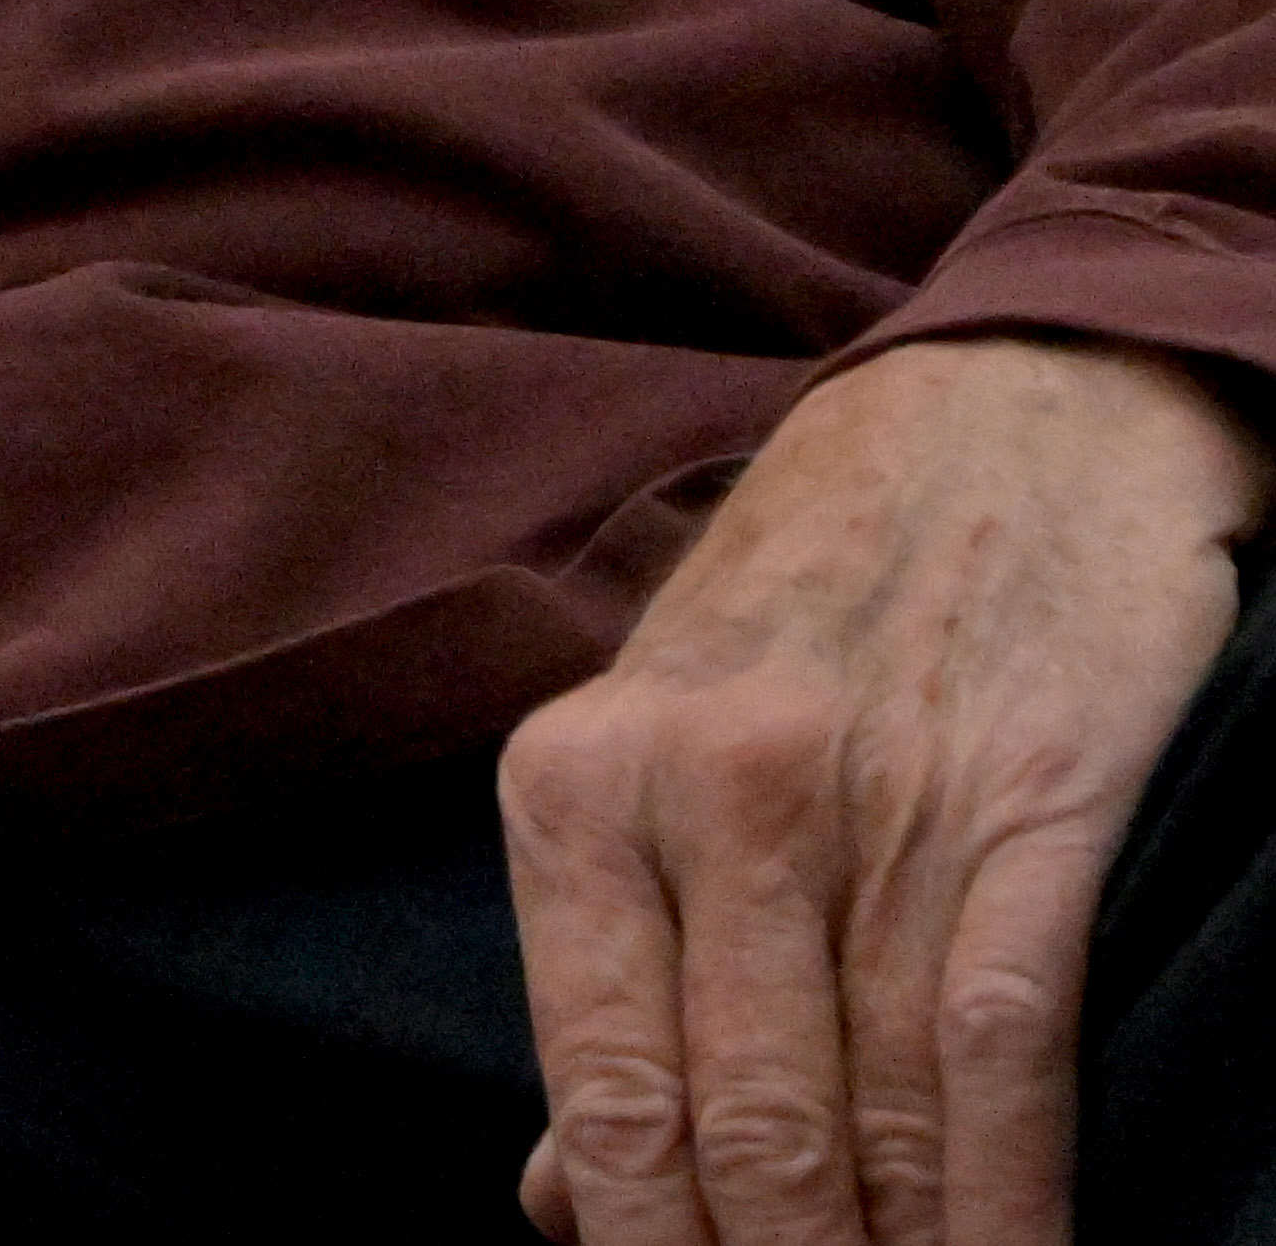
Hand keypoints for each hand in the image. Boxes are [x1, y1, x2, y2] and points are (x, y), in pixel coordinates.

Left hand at [502, 335, 1264, 1245]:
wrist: (1000, 414)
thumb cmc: (806, 610)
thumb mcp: (650, 755)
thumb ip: (607, 978)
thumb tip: (552, 1200)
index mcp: (574, 789)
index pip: (602, 1086)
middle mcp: (704, 795)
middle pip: (735, 1120)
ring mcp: (869, 802)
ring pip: (870, 1102)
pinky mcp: (1029, 806)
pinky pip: (1002, 1043)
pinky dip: (1006, 1189)